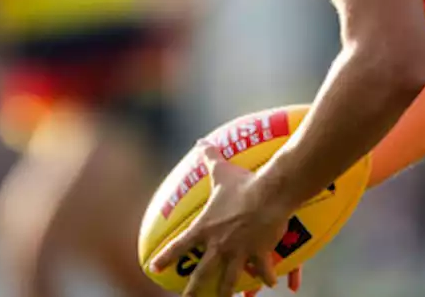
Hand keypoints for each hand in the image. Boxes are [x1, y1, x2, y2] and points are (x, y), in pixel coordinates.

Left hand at [150, 142, 293, 296]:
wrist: (268, 193)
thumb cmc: (243, 182)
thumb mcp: (222, 171)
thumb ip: (210, 158)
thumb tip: (202, 142)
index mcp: (206, 228)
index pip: (180, 245)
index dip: (166, 256)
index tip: (154, 267)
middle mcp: (219, 245)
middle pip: (202, 274)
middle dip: (193, 291)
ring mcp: (238, 252)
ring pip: (230, 281)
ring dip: (226, 293)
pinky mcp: (259, 255)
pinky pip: (262, 271)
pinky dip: (266, 277)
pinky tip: (270, 283)